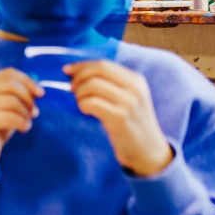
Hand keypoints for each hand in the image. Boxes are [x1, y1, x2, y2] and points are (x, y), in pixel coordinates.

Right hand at [0, 68, 42, 172]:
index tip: (41, 94)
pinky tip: (24, 129)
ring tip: (27, 122)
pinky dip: (22, 123)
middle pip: (11, 84)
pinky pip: (10, 117)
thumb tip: (38, 90)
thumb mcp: (4, 108)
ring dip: (26, 113)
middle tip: (34, 112)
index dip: (28, 81)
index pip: (8, 73)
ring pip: (12, 101)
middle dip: (28, 98)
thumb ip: (16, 96)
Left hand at [66, 60, 172, 176]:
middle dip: (79, 77)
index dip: (82, 66)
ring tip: (81, 103)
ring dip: (80, 93)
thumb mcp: (127, 98)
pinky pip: (92, 103)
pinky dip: (82, 105)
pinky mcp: (120, 118)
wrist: (148, 150)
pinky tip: (86, 111)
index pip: (103, 64)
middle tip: (72, 89)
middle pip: (98, 70)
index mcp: (136, 80)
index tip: (67, 71)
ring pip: (93, 85)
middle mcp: (135, 88)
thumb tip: (75, 72)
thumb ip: (108, 83)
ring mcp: (129, 103)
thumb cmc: (130, 122)